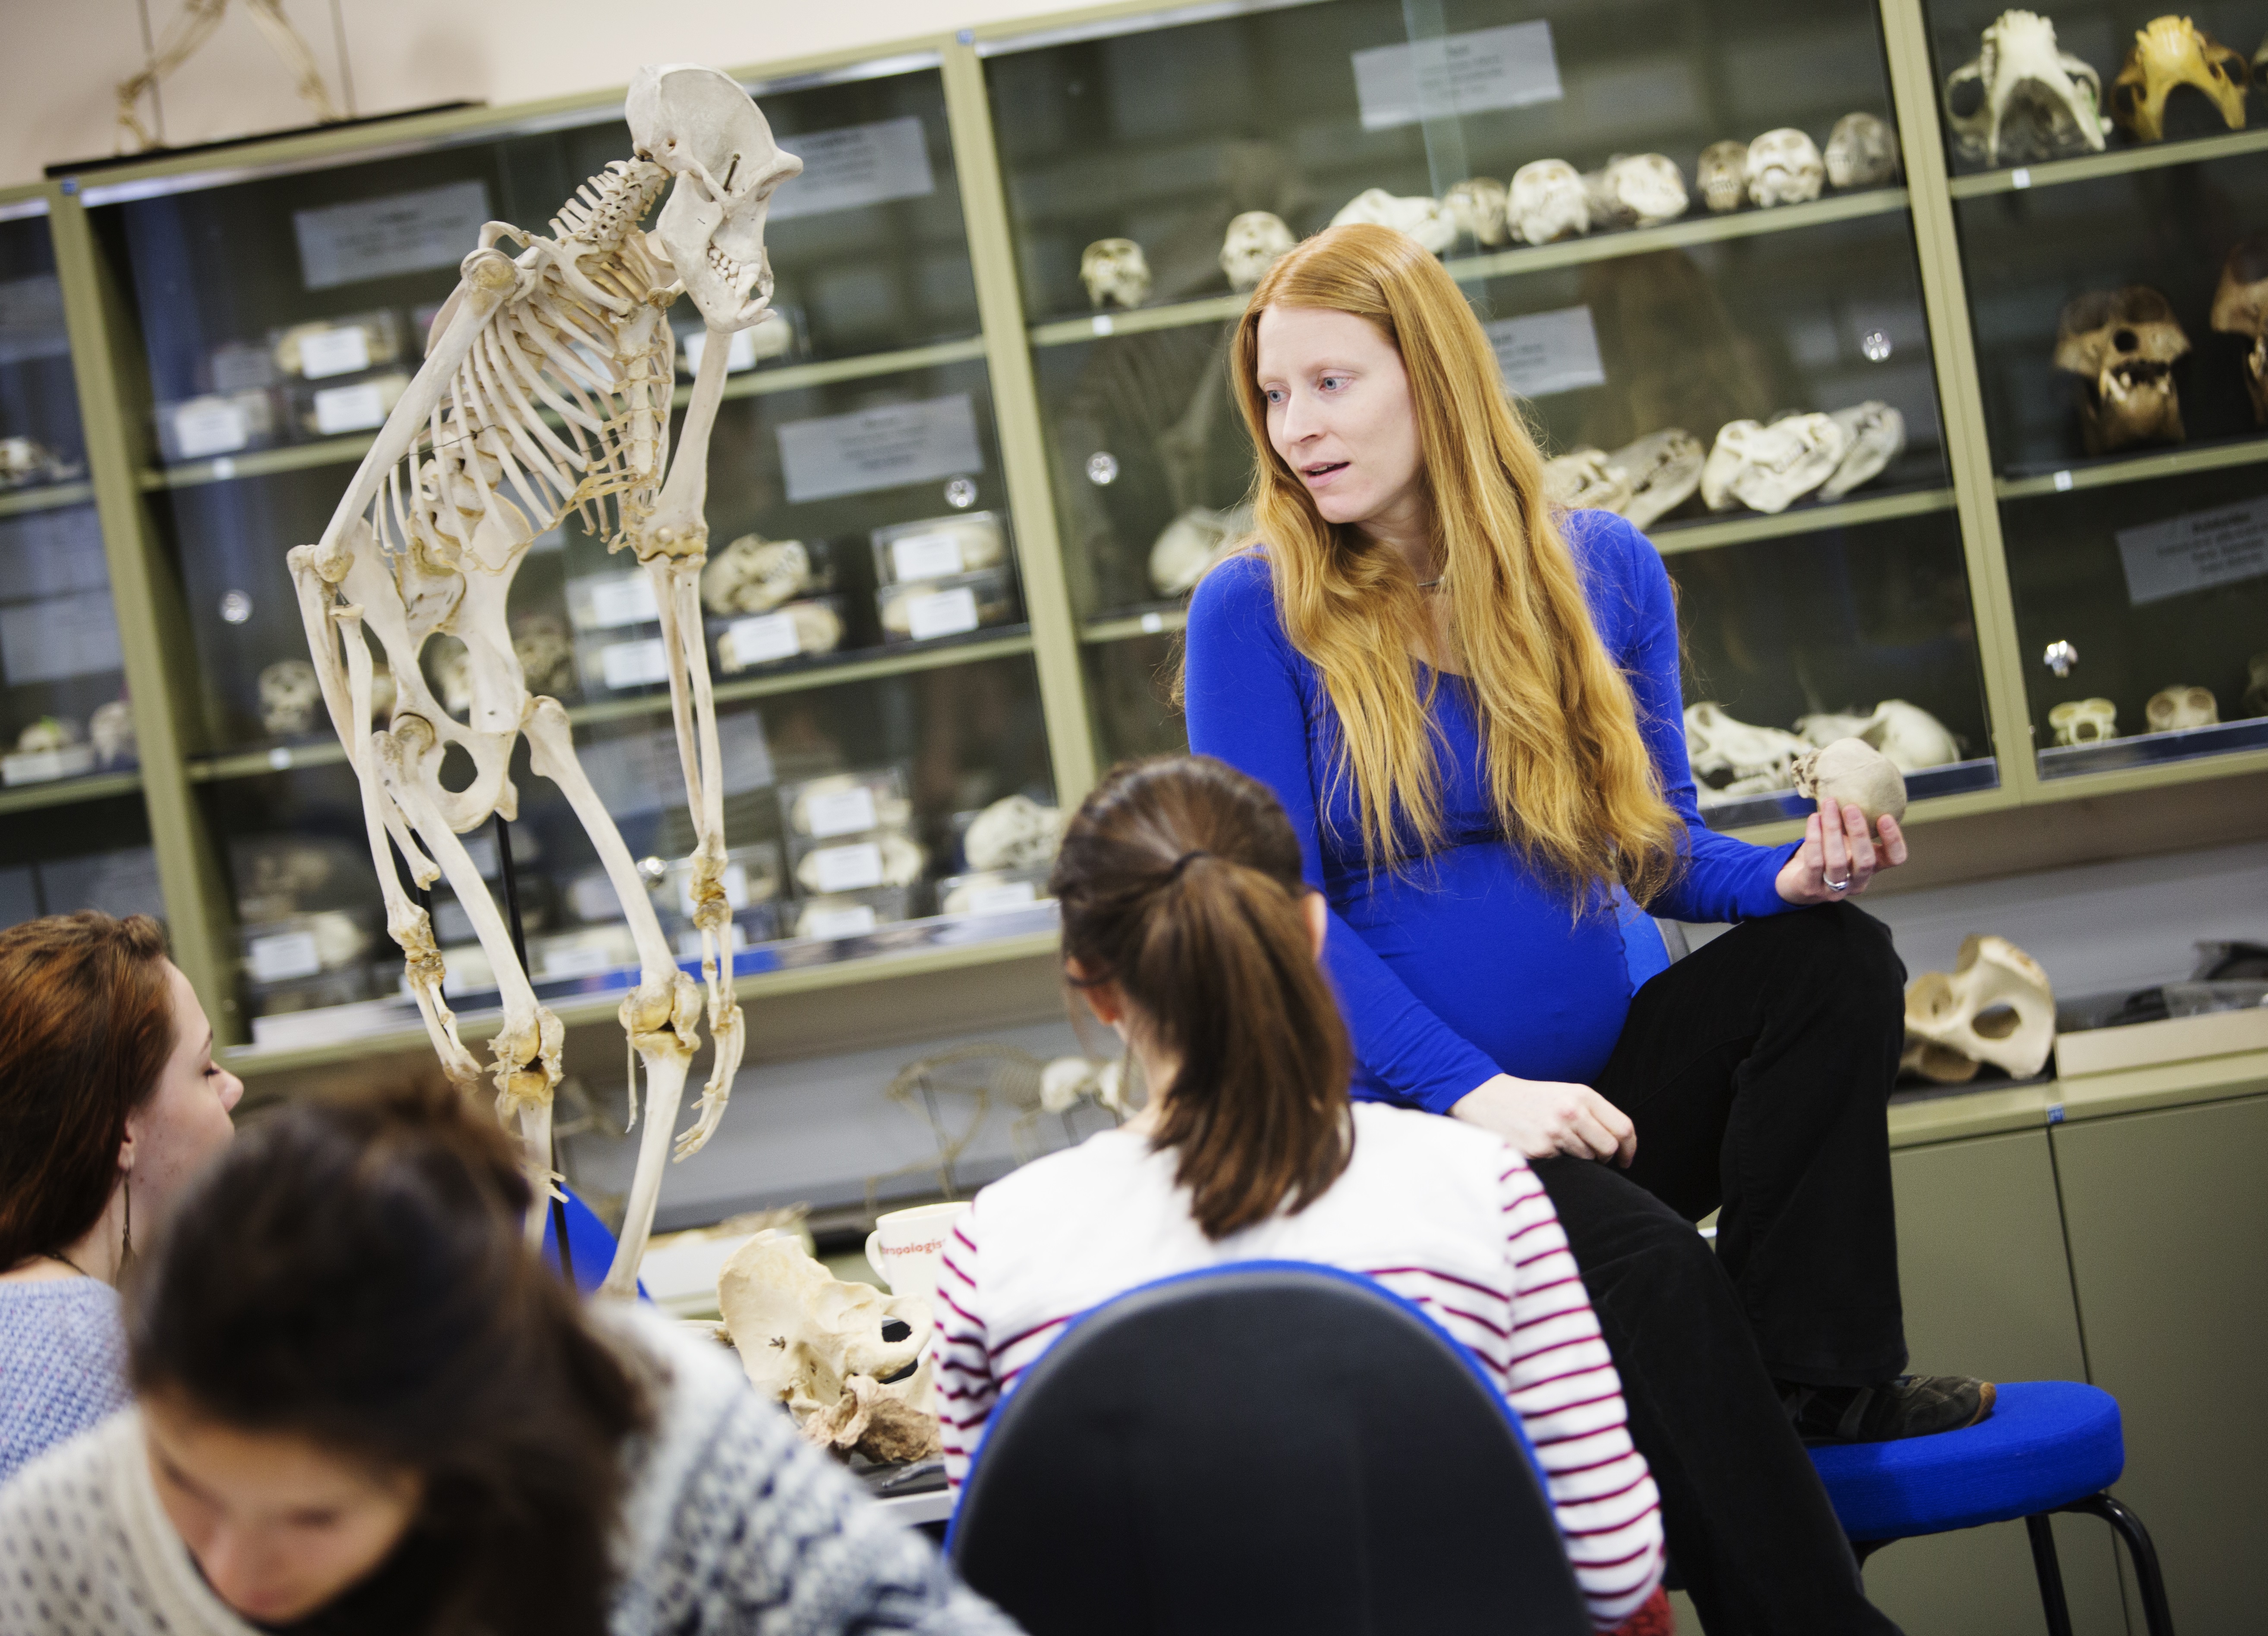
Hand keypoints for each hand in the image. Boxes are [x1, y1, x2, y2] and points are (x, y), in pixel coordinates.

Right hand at [1450, 1074, 1634, 1165]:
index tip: (1625, 1159)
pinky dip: (1558, 1161)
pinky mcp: (1540, 1149)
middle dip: (1606, 1158)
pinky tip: (1542, 1148)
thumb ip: (1591, 1112)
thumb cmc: (1530, 1100)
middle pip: (1609, 1147)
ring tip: (1559, 1145)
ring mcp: (1556, 1131)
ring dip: (1579, 1159)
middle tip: (1595, 1159)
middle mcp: (1572, 1111)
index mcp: (1582, 1095)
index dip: (1629, 1148)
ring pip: (1587, 1159)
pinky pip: (1564, 1165)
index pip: (1623, 1127)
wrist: (1487, 1098)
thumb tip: (1619, 1144)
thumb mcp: (1564, 1094)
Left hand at [1776, 796, 1907, 905]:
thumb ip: (1852, 825)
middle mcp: (1857, 882)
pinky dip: (1814, 838)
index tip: (1885, 817)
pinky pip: (1815, 862)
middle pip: (1865, 861)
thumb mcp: (1844, 841)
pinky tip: (1813, 818)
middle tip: (1851, 807)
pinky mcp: (1811, 888)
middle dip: (1859, 832)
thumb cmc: (1824, 855)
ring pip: (1837, 861)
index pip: (1894, 858)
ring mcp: (1834, 890)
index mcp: (1872, 868)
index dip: (1894, 839)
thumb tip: (1856, 790)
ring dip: (1832, 829)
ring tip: (1828, 805)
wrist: (1793, 882)